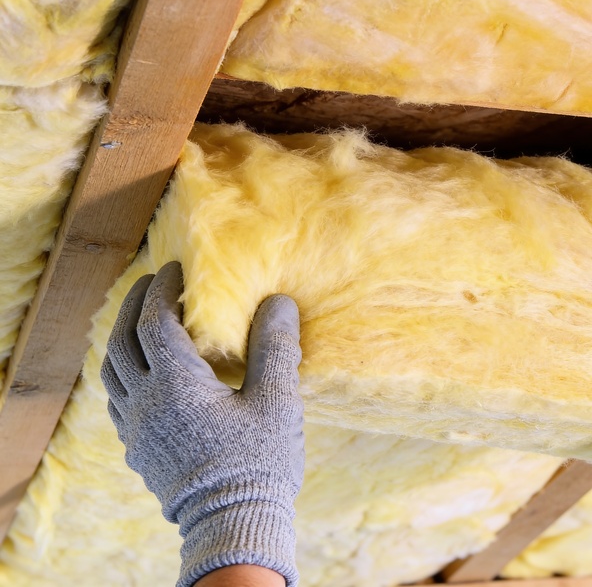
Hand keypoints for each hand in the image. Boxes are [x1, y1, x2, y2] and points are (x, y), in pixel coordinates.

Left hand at [101, 262, 304, 586]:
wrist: (234, 524)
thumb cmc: (260, 462)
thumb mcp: (277, 401)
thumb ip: (275, 347)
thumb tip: (278, 301)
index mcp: (177, 385)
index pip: (156, 322)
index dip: (164, 290)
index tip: (177, 268)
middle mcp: (146, 402)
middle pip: (123, 340)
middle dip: (135, 304)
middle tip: (154, 281)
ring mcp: (136, 428)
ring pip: (111, 370)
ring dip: (123, 336)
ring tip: (143, 318)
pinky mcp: (139, 449)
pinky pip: (116, 399)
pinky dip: (123, 370)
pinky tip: (143, 371)